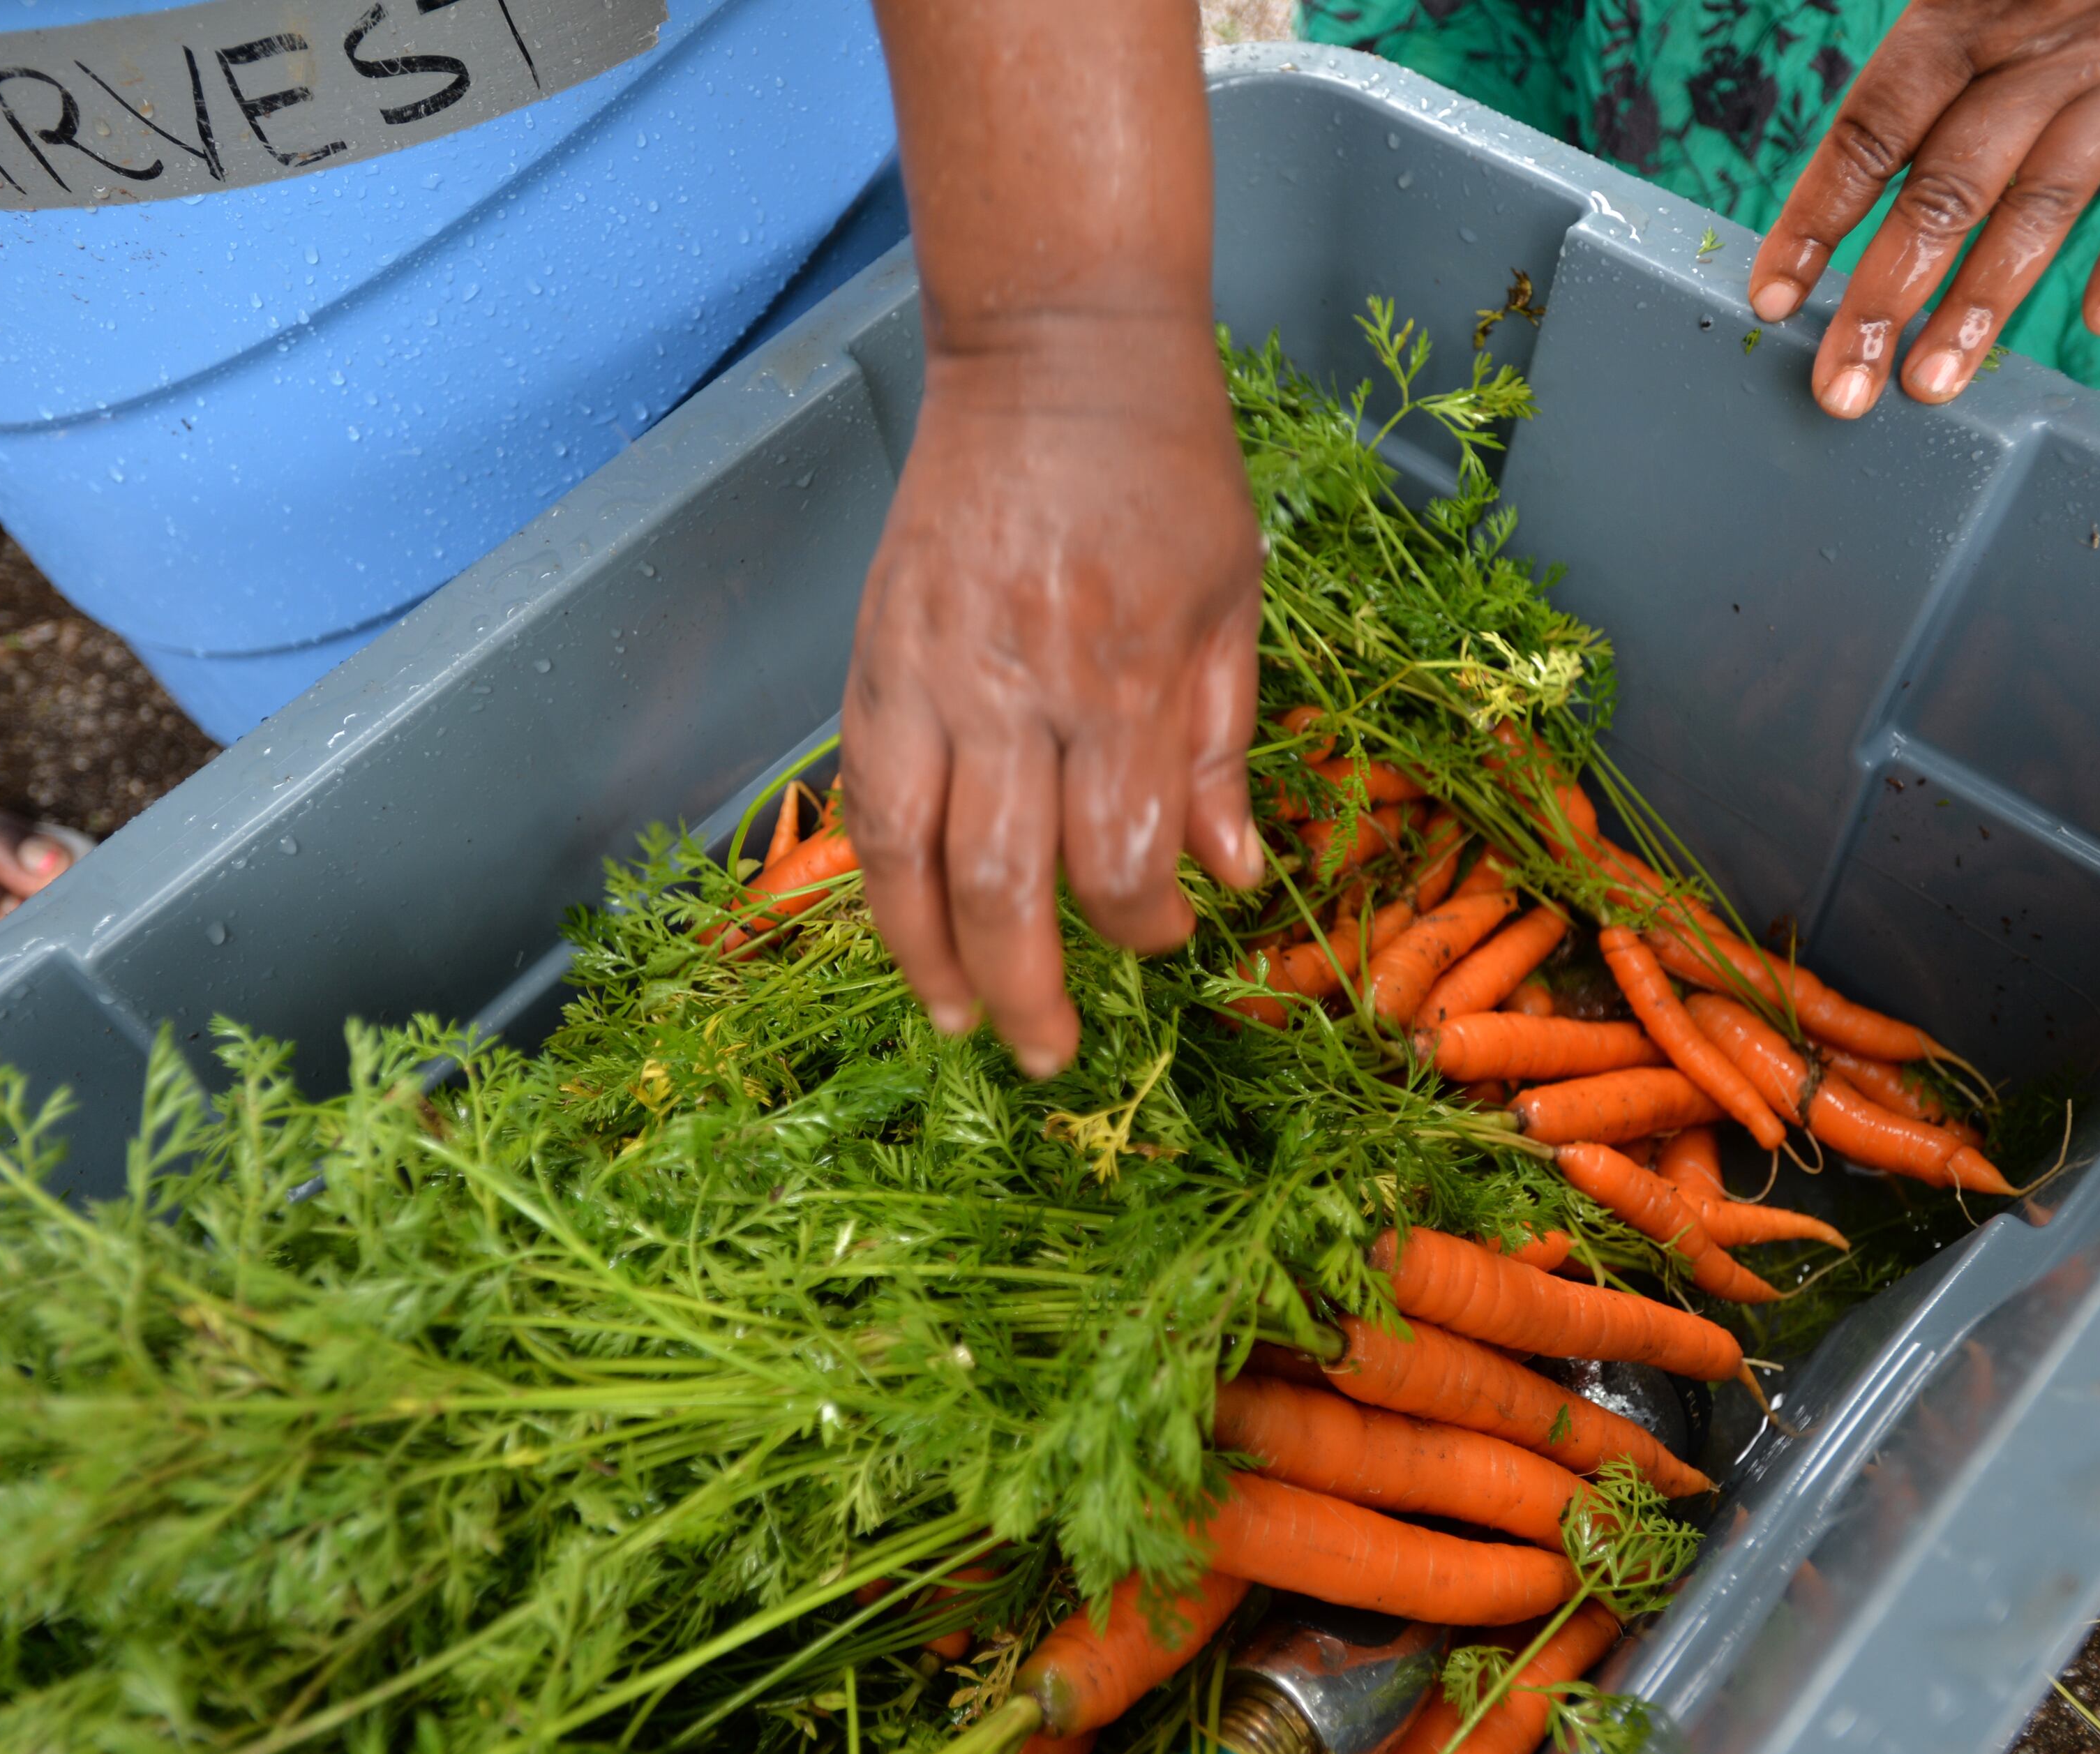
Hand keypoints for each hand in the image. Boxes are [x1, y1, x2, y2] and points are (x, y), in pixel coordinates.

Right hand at [840, 317, 1264, 1076]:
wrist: (1055, 352)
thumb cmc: (1165, 469)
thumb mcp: (1235, 600)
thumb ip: (1222, 744)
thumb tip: (1229, 875)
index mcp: (1128, 676)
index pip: (1126, 856)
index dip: (1145, 926)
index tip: (1161, 940)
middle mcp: (1021, 688)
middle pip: (1010, 885)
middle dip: (1026, 990)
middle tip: (1045, 1055)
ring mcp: (933, 672)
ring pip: (910, 855)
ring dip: (929, 957)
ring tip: (953, 1021)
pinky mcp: (875, 652)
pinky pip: (864, 794)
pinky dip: (878, 876)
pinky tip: (902, 924)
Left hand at [1749, 0, 2099, 418]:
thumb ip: (1909, 30)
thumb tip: (1842, 114)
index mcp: (1961, 11)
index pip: (1869, 133)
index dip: (1815, 221)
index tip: (1772, 296)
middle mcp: (2041, 49)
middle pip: (1947, 193)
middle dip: (1887, 300)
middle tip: (1844, 389)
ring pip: (2047, 204)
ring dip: (1986, 304)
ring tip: (1933, 382)